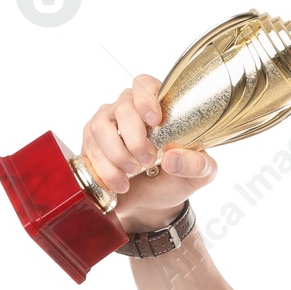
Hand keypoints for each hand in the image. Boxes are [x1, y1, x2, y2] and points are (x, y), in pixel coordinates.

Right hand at [80, 73, 217, 233]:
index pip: (145, 84)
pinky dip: (106, 169)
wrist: (152, 205)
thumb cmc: (175, 179)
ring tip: (133, 173)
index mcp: (158, 107)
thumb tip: (172, 158)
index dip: (146, 99)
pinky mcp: (91, 143)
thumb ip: (197, 164)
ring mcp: (107, 124)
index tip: (155, 121)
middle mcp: (129, 110)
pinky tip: (120, 183)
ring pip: (101, 127)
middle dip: (135, 138)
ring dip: (118, 154)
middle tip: (147, 161)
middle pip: (123, 107)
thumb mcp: (200, 175)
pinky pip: (90, 148)